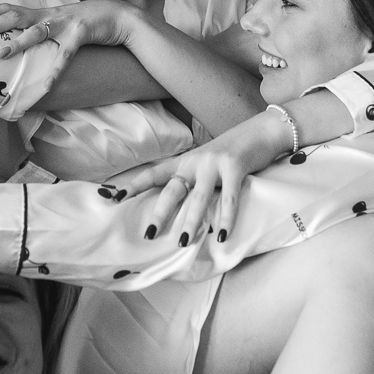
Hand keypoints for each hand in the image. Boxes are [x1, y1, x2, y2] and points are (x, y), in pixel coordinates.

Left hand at [0, 0, 135, 65]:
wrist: (116, 16)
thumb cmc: (84, 23)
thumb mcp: (57, 24)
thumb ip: (38, 31)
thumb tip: (16, 45)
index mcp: (41, 14)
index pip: (9, 8)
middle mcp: (49, 16)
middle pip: (16, 16)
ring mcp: (65, 23)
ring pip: (38, 31)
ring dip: (18, 42)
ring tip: (1, 54)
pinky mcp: (82, 33)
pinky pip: (66, 55)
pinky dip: (56, 70)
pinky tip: (47, 84)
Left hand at [113, 111, 289, 241]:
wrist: (259, 131)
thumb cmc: (229, 153)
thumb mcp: (203, 163)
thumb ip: (191, 180)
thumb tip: (176, 207)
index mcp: (184, 162)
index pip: (154, 174)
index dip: (134, 185)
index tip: (113, 197)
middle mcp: (195, 162)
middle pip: (172, 189)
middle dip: (160, 212)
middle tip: (148, 234)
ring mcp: (214, 164)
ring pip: (199, 197)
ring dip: (191, 221)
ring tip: (182, 242)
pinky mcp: (235, 168)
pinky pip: (229, 198)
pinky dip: (226, 218)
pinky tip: (221, 235)